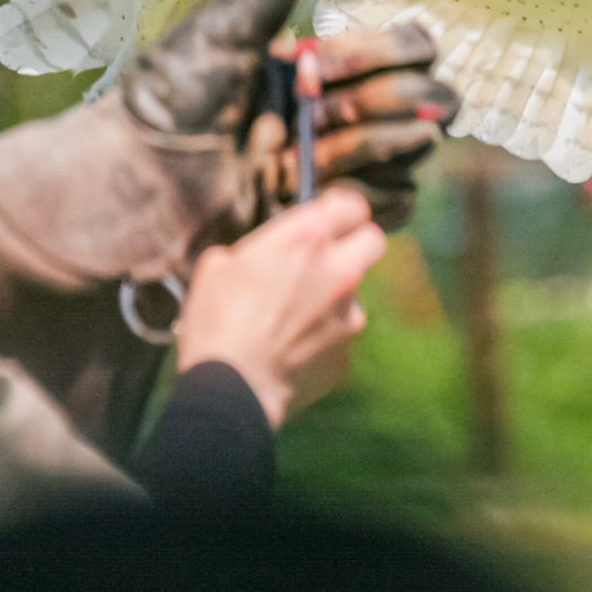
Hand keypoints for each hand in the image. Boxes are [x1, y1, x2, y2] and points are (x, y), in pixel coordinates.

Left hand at [121, 0, 457, 234]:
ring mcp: (343, 163)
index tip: (318, 63)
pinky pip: (394, 202)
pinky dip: (367, 193)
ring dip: (366, 148)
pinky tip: (317, 188)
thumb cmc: (167, 104)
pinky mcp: (332, 212)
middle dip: (383, 101)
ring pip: (413, 150)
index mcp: (321, 64)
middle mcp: (341, 108)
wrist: (139, 181)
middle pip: (427, 98)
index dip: (385, 51)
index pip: (411, 47)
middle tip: (321, 114)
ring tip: (300, 156)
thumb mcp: (216, 37)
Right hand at [173, 189, 386, 426]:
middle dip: (356, 243)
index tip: (327, 217)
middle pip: (374, 241)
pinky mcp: (347, 349)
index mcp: (307, 237)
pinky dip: (324, 331)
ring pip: (354, 290)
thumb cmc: (217, 320)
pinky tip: (293, 343)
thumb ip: (253, 251)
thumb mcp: (217, 266)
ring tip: (296, 312)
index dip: (340, 210)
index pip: (352, 205)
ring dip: (334, 292)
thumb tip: (259, 258)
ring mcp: (347, 313)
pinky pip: (341, 330)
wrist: (231, 386)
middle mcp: (338, 270)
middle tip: (327, 254)